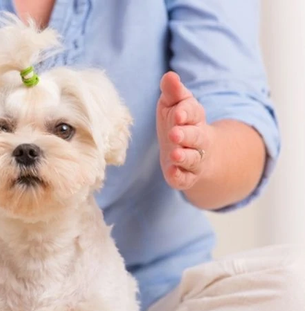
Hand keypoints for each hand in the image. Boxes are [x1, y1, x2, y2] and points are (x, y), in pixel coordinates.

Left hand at [157, 72, 213, 189]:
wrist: (193, 151)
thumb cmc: (179, 122)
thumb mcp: (174, 104)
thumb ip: (173, 92)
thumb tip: (169, 76)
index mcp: (194, 118)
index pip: (193, 112)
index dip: (185, 113)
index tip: (177, 113)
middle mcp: (197, 139)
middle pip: (196, 137)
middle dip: (186, 135)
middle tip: (174, 134)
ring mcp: (194, 159)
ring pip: (193, 158)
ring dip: (184, 157)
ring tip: (175, 155)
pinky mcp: (186, 175)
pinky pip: (185, 178)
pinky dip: (180, 177)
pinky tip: (172, 173)